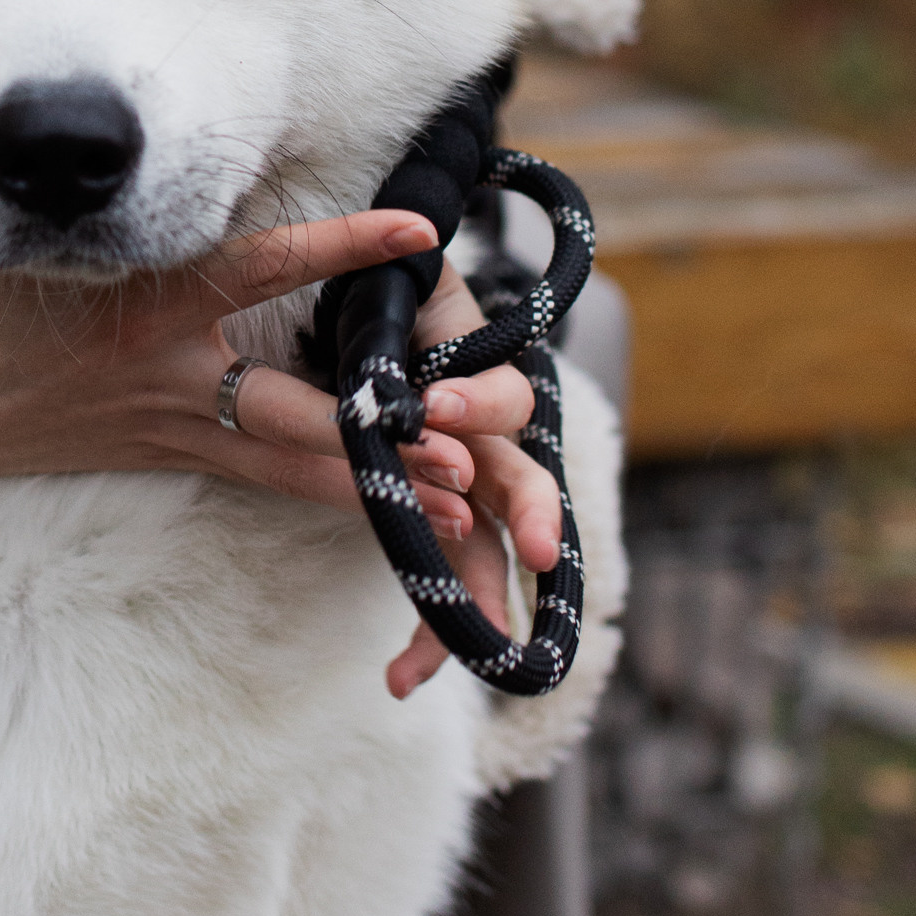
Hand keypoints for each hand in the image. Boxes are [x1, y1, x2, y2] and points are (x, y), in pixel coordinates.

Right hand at [0, 208, 501, 574]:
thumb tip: (100, 129)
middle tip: (466, 444)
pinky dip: (323, 491)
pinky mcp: (159, 457)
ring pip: (291, 464)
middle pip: (300, 411)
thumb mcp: (9, 238)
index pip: (262, 267)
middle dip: (384, 431)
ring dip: (376, 483)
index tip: (417, 229)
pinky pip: (258, 477)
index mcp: (143, 308)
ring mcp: (168, 427)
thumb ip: (82, 200)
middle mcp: (171, 376)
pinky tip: (383, 510)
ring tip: (459, 500)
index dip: (342, 245)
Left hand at [382, 256, 562, 699]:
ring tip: (470, 649)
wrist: (378, 322)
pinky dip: (432, 637)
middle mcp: (486, 443)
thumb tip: (412, 235)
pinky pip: (444, 587)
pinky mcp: (434, 526)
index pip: (496, 397)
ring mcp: (466, 492)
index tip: (431, 405)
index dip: (472, 406)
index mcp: (478, 382)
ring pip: (489, 554)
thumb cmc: (391, 299)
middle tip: (536, 550)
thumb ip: (402, 276)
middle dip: (529, 517)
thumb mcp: (402, 283)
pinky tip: (401, 680)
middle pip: (520, 484)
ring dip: (480, 602)